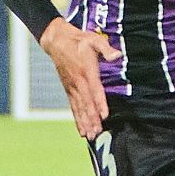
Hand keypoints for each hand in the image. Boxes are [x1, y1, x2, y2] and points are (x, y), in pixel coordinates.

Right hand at [41, 18, 119, 141]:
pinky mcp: (68, 90)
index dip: (100, 103)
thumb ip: (106, 48)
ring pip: (79, 108)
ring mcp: (72, 88)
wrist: (57, 41)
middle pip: (86, 104)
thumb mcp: (93, 39)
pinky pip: (73, 107)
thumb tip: (118, 55)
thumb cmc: (78, 40)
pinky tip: (81, 131)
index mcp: (86, 71)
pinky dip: (77, 119)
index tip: (104, 115)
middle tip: (97, 133)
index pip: (95, 90)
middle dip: (92, 119)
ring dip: (85, 123)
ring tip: (90, 136)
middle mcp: (78, 82)